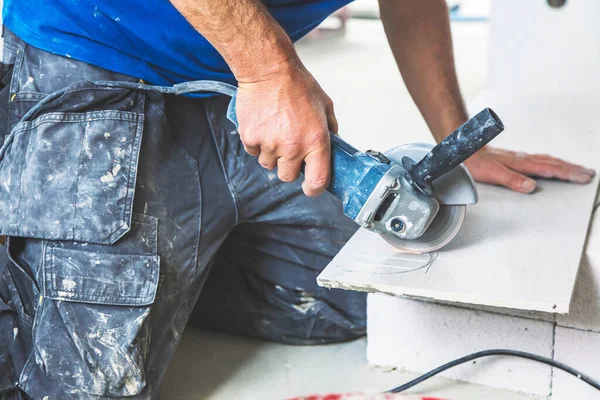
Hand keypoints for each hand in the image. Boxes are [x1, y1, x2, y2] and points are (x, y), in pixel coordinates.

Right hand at [236, 59, 336, 195]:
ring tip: (275, 130)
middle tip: (289, 147)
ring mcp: (269, 143)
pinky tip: (263, 125)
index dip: (314, 189)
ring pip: (269, 165)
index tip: (311, 187)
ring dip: (272, 154)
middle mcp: (292, 146)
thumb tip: (332, 148)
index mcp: (315, 140)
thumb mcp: (325, 106)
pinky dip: (257, 143)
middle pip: (288, 177)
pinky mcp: (250, 138)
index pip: (317, 181)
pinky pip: (253, 152)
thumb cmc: (297, 85)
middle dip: (289, 166)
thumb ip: (331, 130)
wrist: (268, 70)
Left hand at [464, 147, 595, 192]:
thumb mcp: (491, 173)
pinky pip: (538, 159)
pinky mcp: (512, 157)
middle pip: (552, 163)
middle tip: (589, 174)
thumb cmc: (473, 162)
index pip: (548, 169)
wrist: (461, 147)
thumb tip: (532, 187)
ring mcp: (517, 157)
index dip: (567, 174)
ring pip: (546, 160)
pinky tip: (550, 163)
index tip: (583, 178)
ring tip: (577, 168)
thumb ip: (511, 180)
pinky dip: (550, 162)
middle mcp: (521, 158)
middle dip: (571, 169)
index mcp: (519, 163)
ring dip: (563, 164)